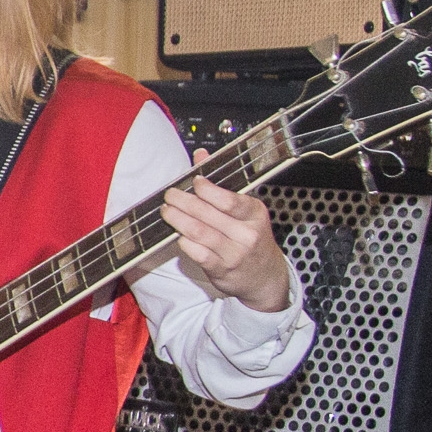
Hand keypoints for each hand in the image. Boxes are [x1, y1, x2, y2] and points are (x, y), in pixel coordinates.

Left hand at [163, 176, 294, 311]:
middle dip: (183, 202)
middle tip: (170, 195)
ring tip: (166, 210)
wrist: (265, 276)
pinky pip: (196, 252)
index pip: (229, 200)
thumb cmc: (252, 238)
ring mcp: (234, 253)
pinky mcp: (221, 269)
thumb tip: (201, 154)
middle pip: (208, 214)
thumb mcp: (246, 210)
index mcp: (255, 213)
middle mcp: (246, 233)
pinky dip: (184, 242)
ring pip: (199, 232)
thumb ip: (222, 182)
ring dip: (178, 219)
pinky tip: (178, 234)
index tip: (193, 181)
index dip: (208, 189)